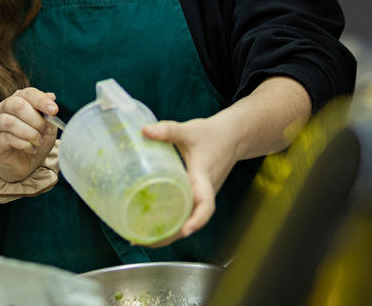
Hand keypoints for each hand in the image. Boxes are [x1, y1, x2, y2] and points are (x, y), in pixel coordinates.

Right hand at [0, 87, 57, 183]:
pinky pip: (8, 138)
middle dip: (36, 120)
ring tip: (39, 141)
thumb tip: (51, 96)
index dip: (41, 101)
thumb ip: (48, 112)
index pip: (28, 93)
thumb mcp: (48, 126)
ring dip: (30, 133)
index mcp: (19, 99)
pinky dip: (24, 144)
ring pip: (11, 122)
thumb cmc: (37, 141)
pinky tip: (31, 149)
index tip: (54, 111)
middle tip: (46, 131)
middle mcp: (5, 107)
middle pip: (17, 105)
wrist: (27, 164)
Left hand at [140, 117, 238, 245]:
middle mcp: (204, 192)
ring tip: (139, 238)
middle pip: (190, 222)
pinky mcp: (196, 194)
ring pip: (186, 221)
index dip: (197, 219)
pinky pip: (184, 212)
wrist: (232, 137)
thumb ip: (168, 130)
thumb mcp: (190, 130)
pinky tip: (150, 223)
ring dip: (167, 233)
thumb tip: (143, 131)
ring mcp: (200, 196)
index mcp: (204, 179)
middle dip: (170, 236)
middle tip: (142, 241)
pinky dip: (169, 221)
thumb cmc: (212, 134)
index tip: (185, 230)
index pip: (206, 205)